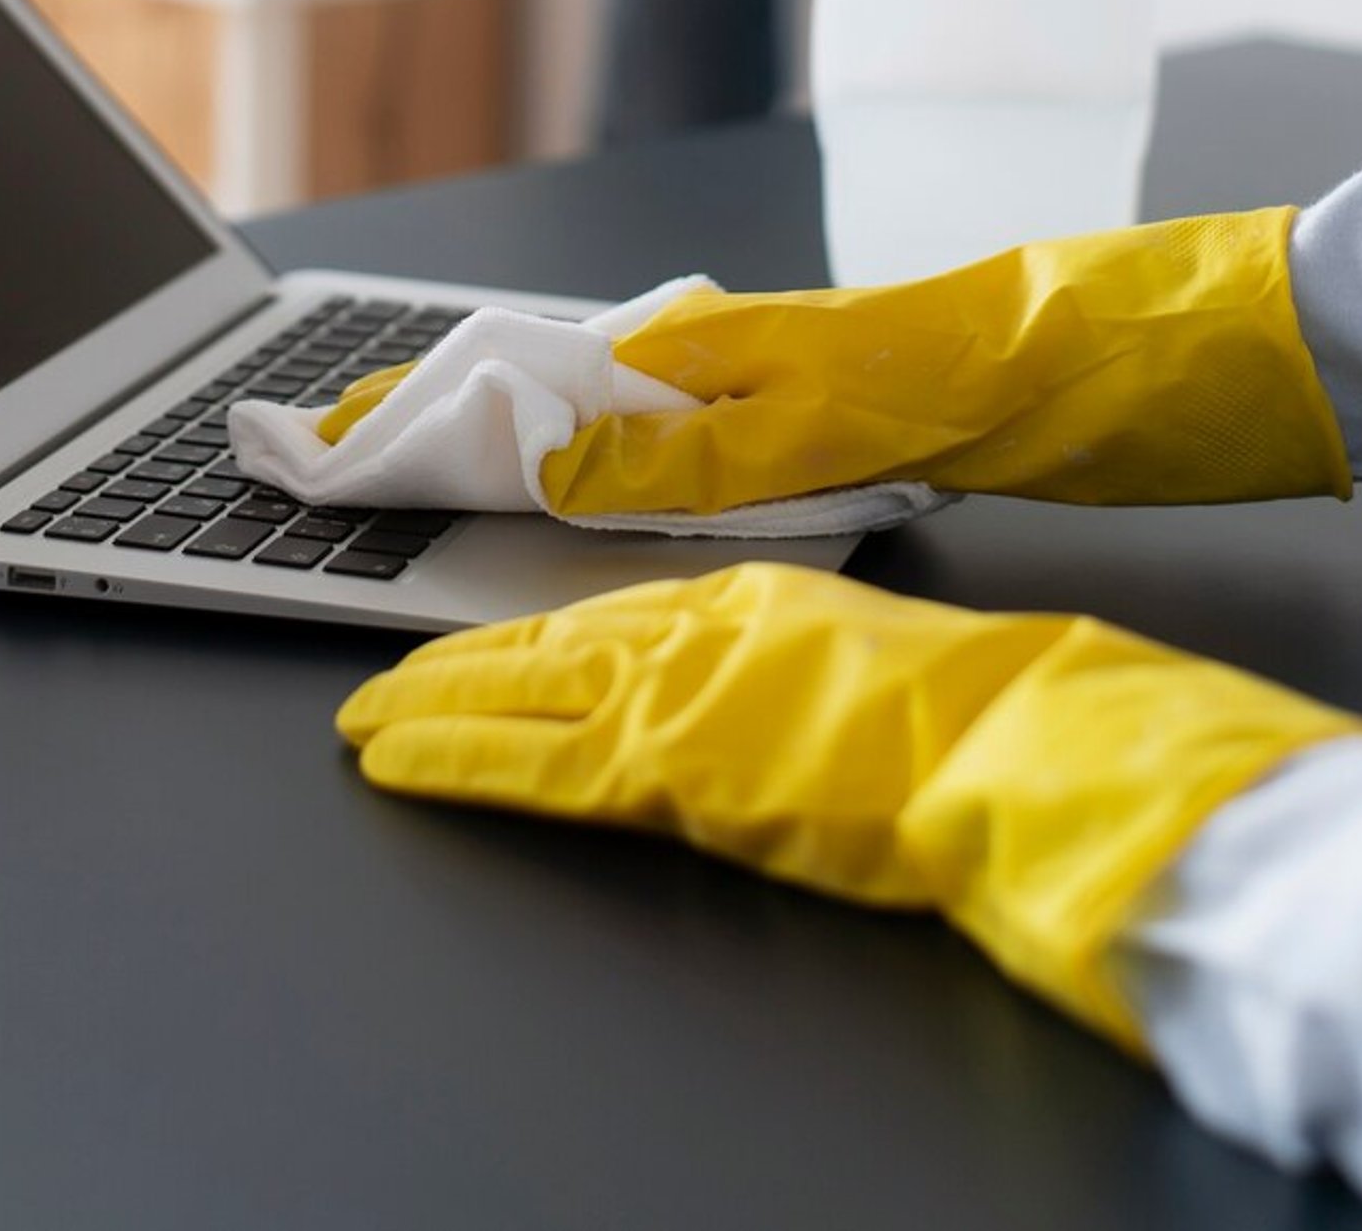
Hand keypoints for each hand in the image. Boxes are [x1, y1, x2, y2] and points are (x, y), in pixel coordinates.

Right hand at [318, 214, 1352, 509]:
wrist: (1159, 357)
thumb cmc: (1009, 370)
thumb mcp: (837, 421)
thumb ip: (693, 451)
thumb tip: (546, 459)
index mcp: (718, 346)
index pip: (526, 379)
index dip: (423, 410)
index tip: (321, 433)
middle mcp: (735, 355)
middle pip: (551, 385)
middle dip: (444, 417)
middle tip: (341, 446)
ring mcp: (785, 383)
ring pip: (614, 409)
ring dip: (520, 437)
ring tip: (436, 461)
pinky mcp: (837, 419)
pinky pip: (689, 440)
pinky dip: (616, 460)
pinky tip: (608, 482)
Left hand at [337, 563, 1361, 1047]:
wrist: (997, 733)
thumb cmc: (956, 711)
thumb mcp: (852, 653)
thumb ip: (782, 661)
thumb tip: (750, 689)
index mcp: (744, 596)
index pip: (607, 614)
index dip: (532, 637)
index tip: (484, 651)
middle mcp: (692, 626)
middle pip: (543, 641)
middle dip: (453, 666)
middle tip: (377, 688)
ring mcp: (673, 690)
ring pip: (517, 691)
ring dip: (433, 708)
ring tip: (364, 727)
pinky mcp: (664, 759)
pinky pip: (533, 762)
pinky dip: (460, 759)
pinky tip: (404, 765)